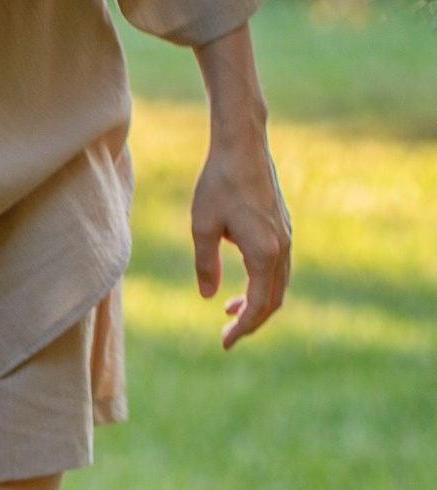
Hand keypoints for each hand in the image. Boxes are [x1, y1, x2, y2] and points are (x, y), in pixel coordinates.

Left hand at [191, 124, 291, 351]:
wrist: (243, 146)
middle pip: (273, 300)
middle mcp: (282, 248)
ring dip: (257, 302)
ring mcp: (286, 237)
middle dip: (251, 322)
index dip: (242, 328)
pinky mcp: (283, 227)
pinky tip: (241, 282)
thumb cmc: (219, 183)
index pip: (258, 304)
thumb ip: (206, 265)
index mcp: (264, 253)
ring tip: (229, 311)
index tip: (224, 344)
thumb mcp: (202, 226)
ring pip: (278, 284)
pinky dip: (262, 283)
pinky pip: (278, 267)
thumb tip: (209, 297)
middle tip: (227, 336)